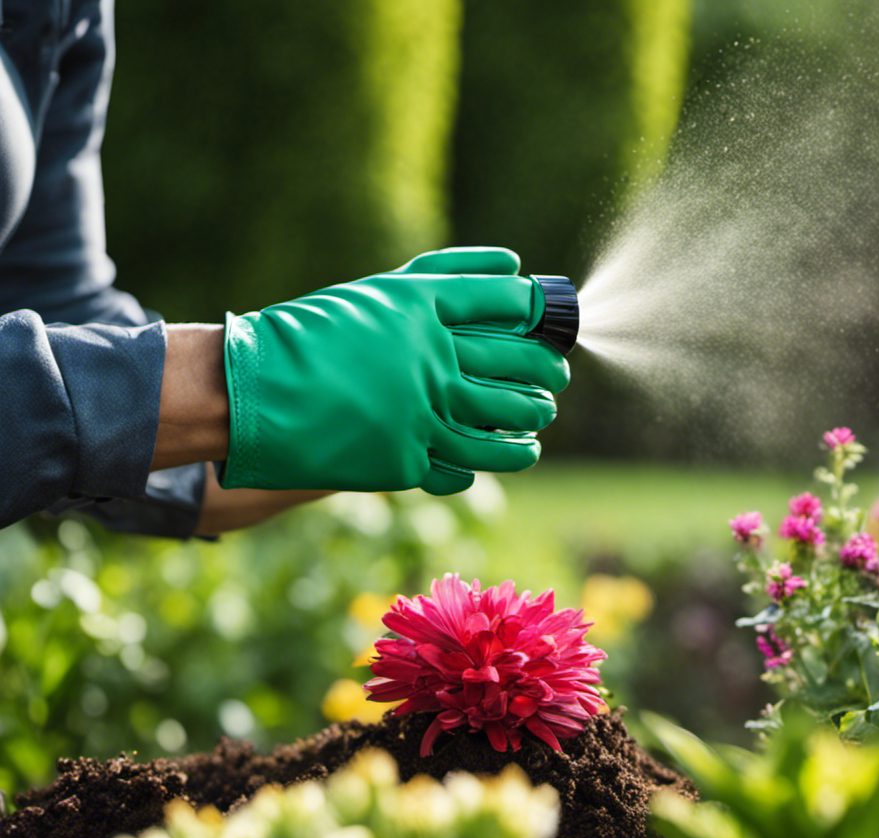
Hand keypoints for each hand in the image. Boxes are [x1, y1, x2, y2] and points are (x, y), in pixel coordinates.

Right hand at [219, 247, 568, 495]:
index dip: (538, 309)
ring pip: (504, 416)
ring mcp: (418, 410)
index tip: (549, 318)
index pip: (505, 299)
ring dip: (533, 416)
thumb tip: (515, 265)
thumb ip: (444, 274)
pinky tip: (516, 450)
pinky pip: (470, 461)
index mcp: (417, 305)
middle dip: (547, 367)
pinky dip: (502, 455)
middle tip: (557, 373)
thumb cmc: (314, 336)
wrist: (250, 394)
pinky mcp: (406, 458)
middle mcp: (426, 355)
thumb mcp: (375, 292)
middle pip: (516, 359)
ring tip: (541, 415)